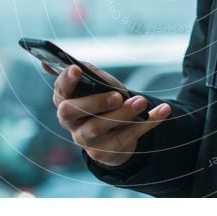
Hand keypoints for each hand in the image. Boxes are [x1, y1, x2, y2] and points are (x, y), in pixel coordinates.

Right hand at [47, 62, 171, 166]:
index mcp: (65, 101)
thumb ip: (85, 73)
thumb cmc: (103, 101)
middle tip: (116, 95)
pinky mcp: (105, 153)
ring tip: (141, 101)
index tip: (77, 69)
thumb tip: (53, 62)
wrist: (117, 133)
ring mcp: (85, 140)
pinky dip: (148, 122)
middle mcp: (70, 122)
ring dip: (122, 114)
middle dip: (94, 101)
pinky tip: (163, 111)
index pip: (59, 91)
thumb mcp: (97, 85)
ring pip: (98, 128)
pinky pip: (126, 137)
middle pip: (72, 112)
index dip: (66, 80)